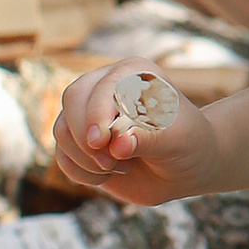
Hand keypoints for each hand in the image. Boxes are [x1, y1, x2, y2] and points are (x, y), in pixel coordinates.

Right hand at [53, 63, 218, 205]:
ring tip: (120, 167)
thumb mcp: (177, 140)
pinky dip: (81, 172)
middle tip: (110, 161)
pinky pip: (62, 157)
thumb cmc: (187, 144)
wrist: (185, 169)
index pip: (101, 84)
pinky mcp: (80, 143)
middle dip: (85, 136)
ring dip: (86, 158)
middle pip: (72, 99)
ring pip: (62, 130)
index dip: (96, 112)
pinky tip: (108, 175)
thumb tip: (117, 145)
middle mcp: (105, 87)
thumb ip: (148, 139)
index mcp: (132, 73)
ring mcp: (89, 115)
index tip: (102, 141)